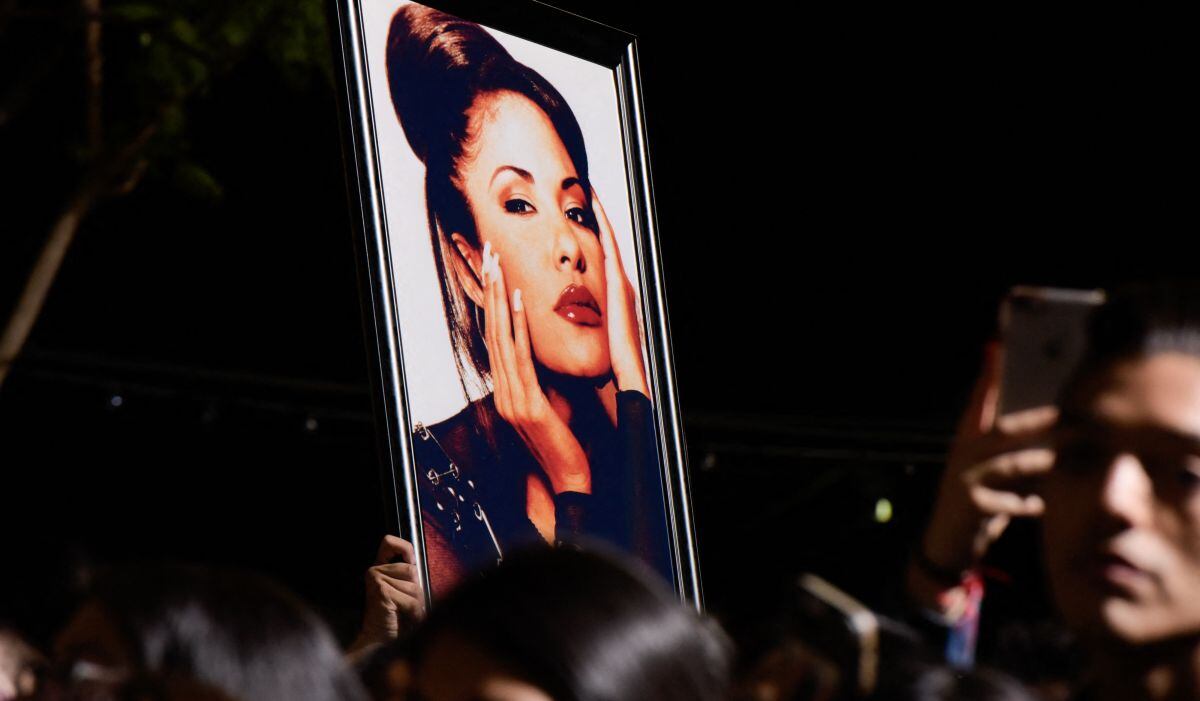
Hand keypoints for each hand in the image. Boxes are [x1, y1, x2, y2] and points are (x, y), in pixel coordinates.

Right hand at [349, 535, 425, 654]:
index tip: (411, 560)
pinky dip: (412, 610)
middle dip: (416, 591)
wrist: (380, 642)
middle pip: (412, 570)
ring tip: (404, 613)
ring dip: (415, 602)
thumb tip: (419, 565)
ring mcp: (376, 579)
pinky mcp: (381, 590)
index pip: (389, 543)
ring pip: (413, 585)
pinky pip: (409, 598)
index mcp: (381, 569)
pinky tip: (402, 617)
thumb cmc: (395, 620)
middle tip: (407, 607)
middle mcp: (375, 571)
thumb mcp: (405, 593)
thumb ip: (409, 577)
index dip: (403, 547)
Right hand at [481, 243, 591, 494]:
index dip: (493, 304)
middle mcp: (503, 392)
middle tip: (489, 255)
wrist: (569, 478)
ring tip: (499, 268)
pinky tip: (518, 302)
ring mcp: (512, 398)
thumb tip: (544, 353)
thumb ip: (542, 379)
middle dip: (490, 291)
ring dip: (500, 299)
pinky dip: (518, 327)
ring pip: (501, 339)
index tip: (494, 273)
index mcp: (507, 391)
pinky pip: (521, 358)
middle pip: (492, 331)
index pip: (496, 339)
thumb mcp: (551, 403)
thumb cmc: (565, 443)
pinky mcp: (528, 404)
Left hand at [591, 188, 649, 398]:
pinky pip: (609, 247)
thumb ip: (584, 319)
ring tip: (589, 188)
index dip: (592, 231)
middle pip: (606, 240)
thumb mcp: (592, 333)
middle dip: (598, 215)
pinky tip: (595, 207)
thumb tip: (567, 316)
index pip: (600, 254)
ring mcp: (621, 282)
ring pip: (608, 239)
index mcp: (611, 293)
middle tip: (586, 186)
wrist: (623, 372)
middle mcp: (618, 283)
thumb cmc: (607, 360)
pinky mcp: (619, 285)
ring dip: (600, 214)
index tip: (579, 208)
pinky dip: (603, 226)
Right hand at [921, 343, 1057, 575]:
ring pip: (1010, 465)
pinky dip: (1030, 505)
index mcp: (965, 441)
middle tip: (1072, 416)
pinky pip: (1011, 502)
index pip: (978, 403)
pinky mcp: (970, 506)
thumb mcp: (985, 470)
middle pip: (1002, 431)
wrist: (946, 544)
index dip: (989, 377)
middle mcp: (962, 455)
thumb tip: (1049, 428)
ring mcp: (963, 480)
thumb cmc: (976, 502)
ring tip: (1067, 457)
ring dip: (1042, 462)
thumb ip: (1005, 450)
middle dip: (1038, 422)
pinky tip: (1043, 506)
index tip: (998, 348)